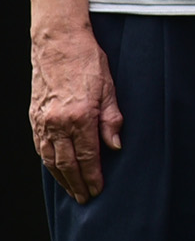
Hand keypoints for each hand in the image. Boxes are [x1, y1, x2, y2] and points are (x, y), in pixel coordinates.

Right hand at [29, 24, 121, 202]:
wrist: (58, 42)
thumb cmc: (88, 61)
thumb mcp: (109, 88)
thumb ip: (111, 119)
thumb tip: (114, 147)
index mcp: (79, 116)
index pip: (87, 156)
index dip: (93, 176)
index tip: (99, 189)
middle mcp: (57, 123)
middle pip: (67, 163)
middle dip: (77, 183)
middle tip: (86, 198)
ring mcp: (42, 121)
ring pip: (50, 158)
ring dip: (61, 178)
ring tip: (72, 190)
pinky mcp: (34, 117)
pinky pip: (40, 147)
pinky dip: (48, 162)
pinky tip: (56, 169)